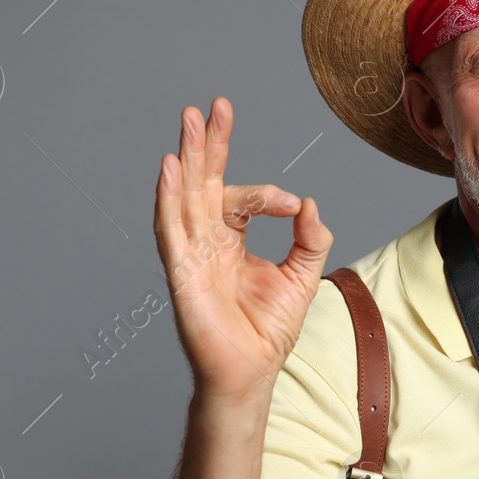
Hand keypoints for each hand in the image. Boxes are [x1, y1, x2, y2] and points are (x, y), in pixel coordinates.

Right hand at [153, 96, 333, 400]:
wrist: (251, 372)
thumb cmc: (268, 330)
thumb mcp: (302, 276)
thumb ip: (310, 238)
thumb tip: (310, 203)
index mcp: (230, 239)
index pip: (241, 197)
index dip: (266, 193)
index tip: (291, 206)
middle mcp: (206, 241)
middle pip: (203, 182)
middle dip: (209, 143)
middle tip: (214, 105)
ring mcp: (190, 254)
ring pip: (184, 195)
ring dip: (187, 157)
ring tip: (190, 120)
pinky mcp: (181, 272)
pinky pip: (170, 229)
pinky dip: (168, 197)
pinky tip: (170, 167)